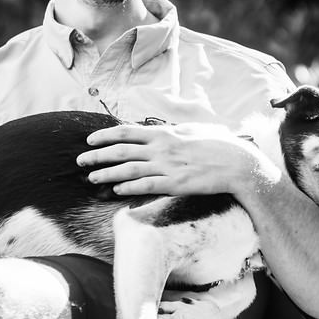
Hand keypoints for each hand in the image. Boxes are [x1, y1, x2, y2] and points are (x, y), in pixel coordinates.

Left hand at [77, 123, 271, 196]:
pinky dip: (130, 187)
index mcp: (164, 133)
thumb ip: (172, 130)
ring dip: (107, 174)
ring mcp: (167, 166)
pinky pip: (147, 186)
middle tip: (80, 161)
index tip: (89, 140)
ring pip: (129, 169)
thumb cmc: (217, 144)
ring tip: (91, 178)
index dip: (105, 135)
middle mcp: (162, 147)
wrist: (237, 163)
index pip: (126, 131)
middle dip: (97, 156)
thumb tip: (159, 128)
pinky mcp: (175, 184)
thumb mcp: (192, 129)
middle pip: (121, 150)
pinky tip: (117, 190)